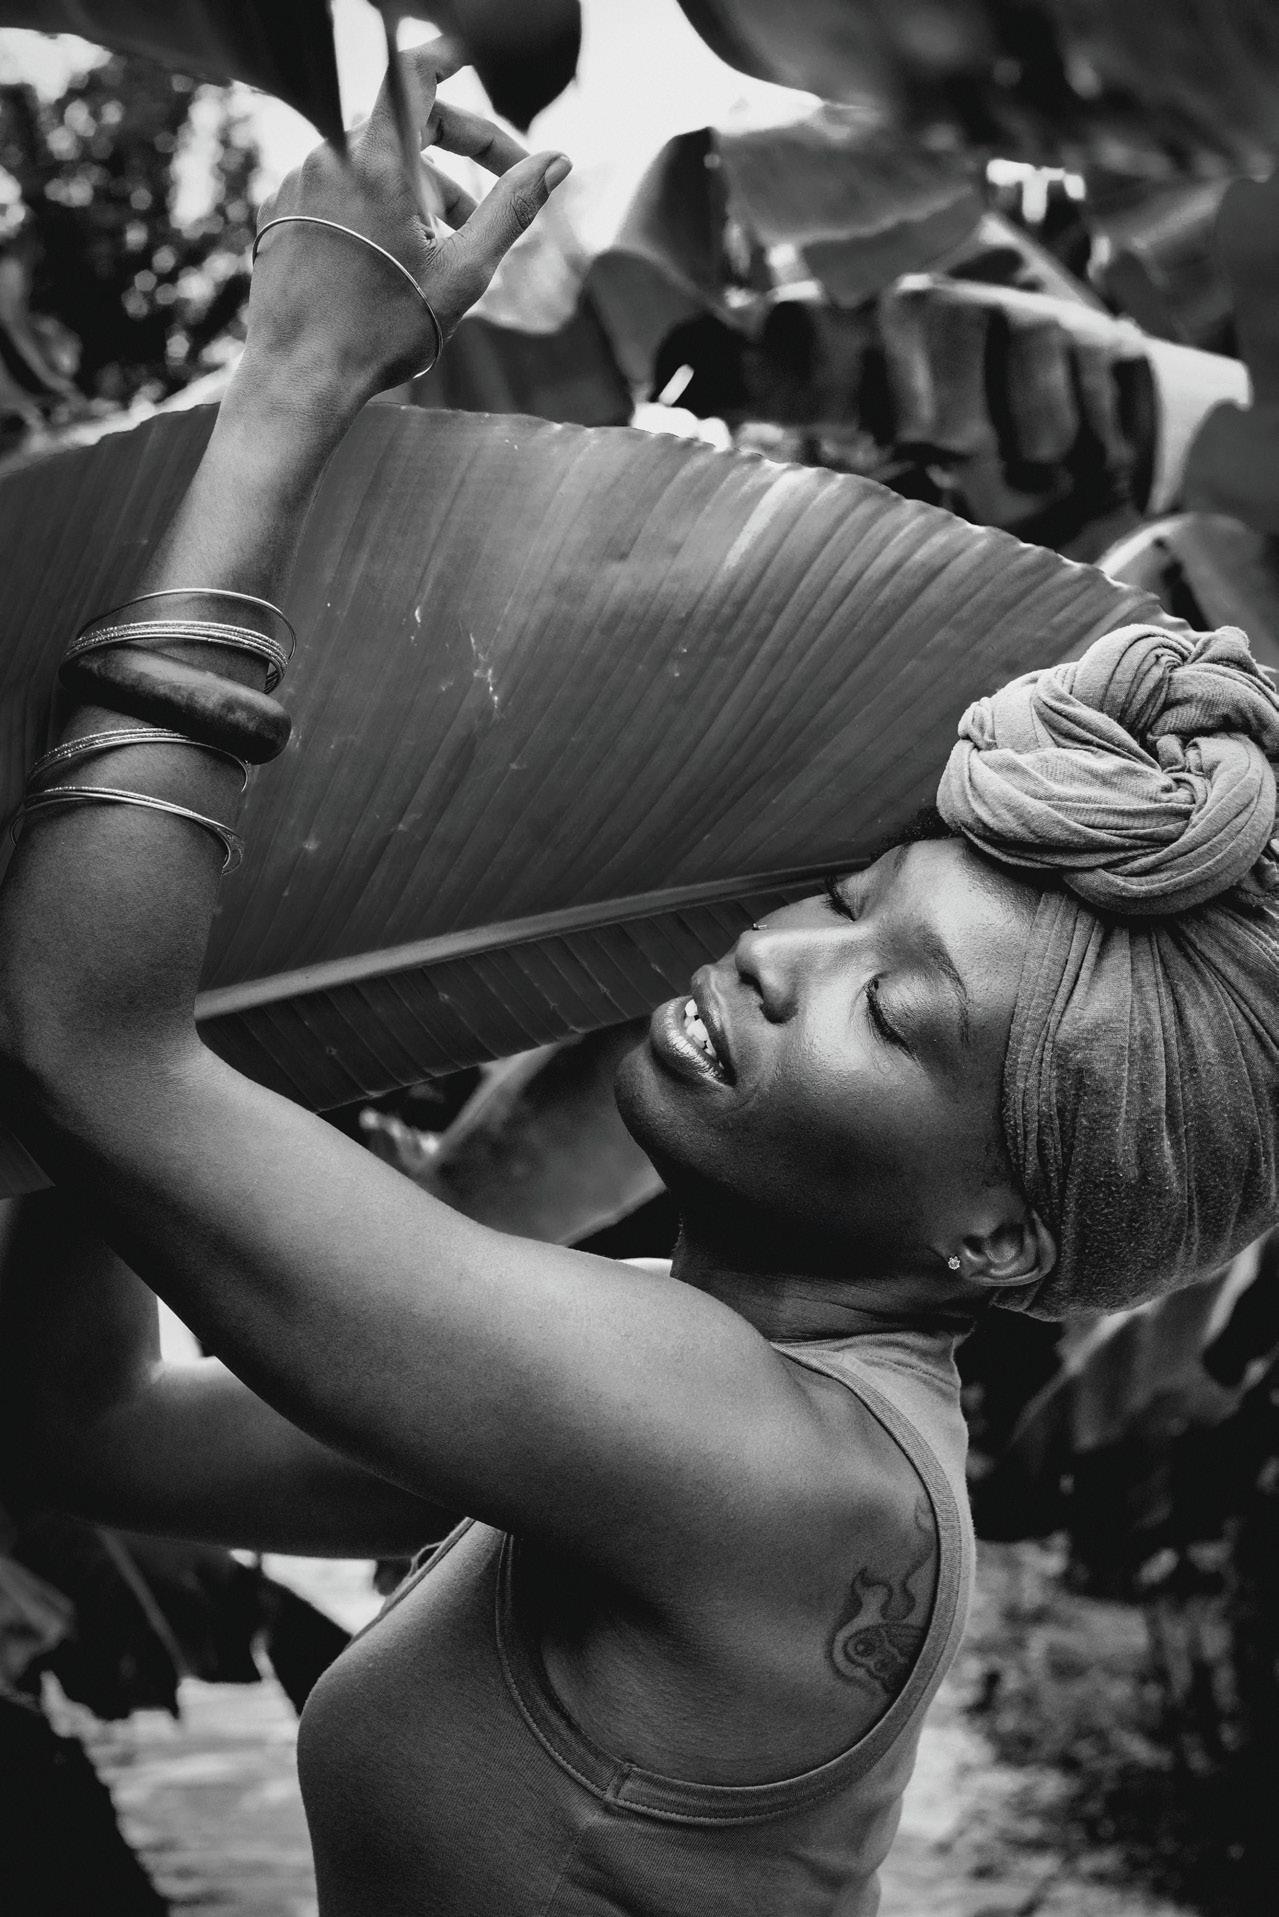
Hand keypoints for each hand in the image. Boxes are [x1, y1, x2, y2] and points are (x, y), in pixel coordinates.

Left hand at [244, 36, 570, 396]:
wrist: (301, 377)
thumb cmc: (384, 329)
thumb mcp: (465, 270)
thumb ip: (513, 207)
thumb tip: (558, 161)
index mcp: (376, 158)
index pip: (415, 72)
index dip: (450, 56)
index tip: (475, 57)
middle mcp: (329, 155)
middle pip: (406, 121)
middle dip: (462, 147)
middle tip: (505, 184)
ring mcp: (299, 181)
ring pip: (374, 162)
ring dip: (423, 189)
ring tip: (451, 247)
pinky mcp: (280, 210)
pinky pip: (339, 187)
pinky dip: (377, 206)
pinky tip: (396, 259)